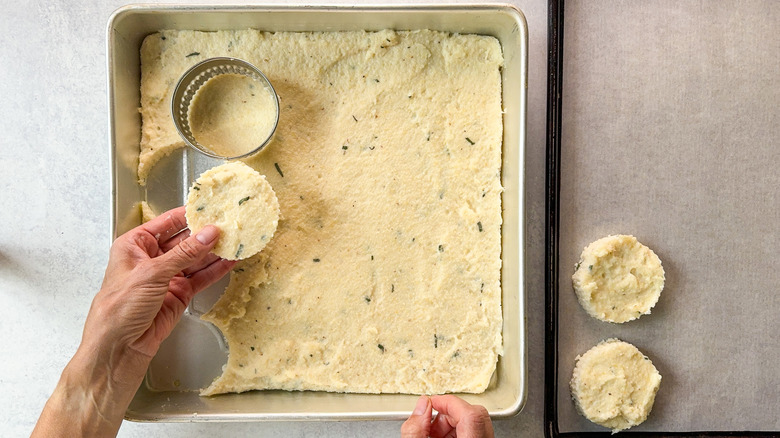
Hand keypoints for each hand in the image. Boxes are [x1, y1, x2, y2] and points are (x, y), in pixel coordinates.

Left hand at [33, 206, 233, 437]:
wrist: (118, 349)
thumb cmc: (119, 308)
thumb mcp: (152, 273)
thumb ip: (184, 253)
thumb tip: (209, 234)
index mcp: (135, 245)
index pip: (166, 223)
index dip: (188, 214)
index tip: (211, 206)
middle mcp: (151, 259)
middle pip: (184, 240)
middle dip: (206, 233)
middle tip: (230, 224)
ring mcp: (166, 277)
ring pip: (195, 259)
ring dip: (215, 251)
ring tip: (237, 240)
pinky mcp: (179, 295)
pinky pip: (200, 278)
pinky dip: (216, 270)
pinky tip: (230, 261)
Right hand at [401, 395, 493, 437]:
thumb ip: (415, 429)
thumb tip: (421, 406)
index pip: (471, 414)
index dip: (449, 402)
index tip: (432, 403)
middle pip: (474, 415)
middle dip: (448, 414)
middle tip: (429, 422)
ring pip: (473, 423)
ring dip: (450, 424)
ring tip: (430, 435)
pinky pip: (473, 432)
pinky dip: (455, 432)